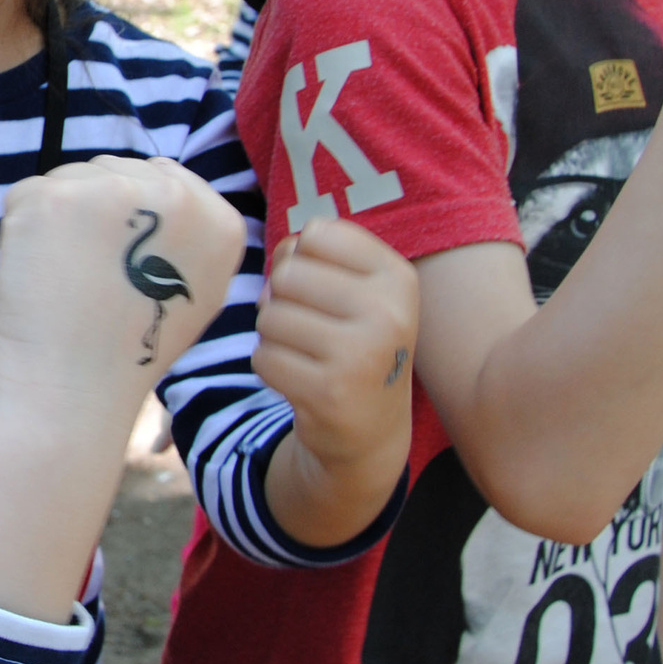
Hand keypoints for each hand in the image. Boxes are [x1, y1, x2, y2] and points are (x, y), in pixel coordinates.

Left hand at [0, 156, 246, 410]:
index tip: (119, 262)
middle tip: (90, 276)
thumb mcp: (189, 292)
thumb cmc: (122, 352)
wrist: (74, 393)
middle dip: (92, 213)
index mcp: (220, 220)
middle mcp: (176, 195)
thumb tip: (148, 188)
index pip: (161, 177)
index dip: (129, 218)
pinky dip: (22, 229)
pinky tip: (38, 273)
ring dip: (56, 220)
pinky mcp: (55, 197)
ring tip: (66, 278)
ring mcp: (114, 190)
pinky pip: (27, 194)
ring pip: (69, 179)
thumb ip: (183, 233)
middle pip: (113, 170)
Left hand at [255, 216, 417, 476]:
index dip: (301, 260)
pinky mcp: (330, 392)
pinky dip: (270, 367)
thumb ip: (311, 255)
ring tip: (306, 354)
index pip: (316, 234)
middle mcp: (389, 312)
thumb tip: (285, 252)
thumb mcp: (351, 290)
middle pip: (287, 274)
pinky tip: (300, 379)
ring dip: (274, 336)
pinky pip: (264, 357)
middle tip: (309, 329)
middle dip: (282, 300)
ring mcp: (362, 354)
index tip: (321, 290)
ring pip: (271, 317)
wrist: (372, 429)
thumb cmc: (352, 343)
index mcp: (398, 277)